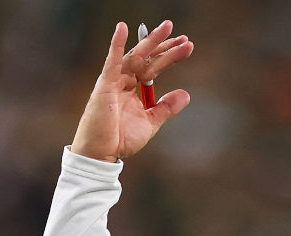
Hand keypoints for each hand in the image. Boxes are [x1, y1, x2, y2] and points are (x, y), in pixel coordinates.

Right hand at [72, 21, 194, 161]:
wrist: (103, 153)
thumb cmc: (121, 138)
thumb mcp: (151, 122)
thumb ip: (166, 107)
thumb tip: (186, 94)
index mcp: (133, 88)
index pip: (154, 66)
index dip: (170, 56)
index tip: (187, 47)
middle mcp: (124, 80)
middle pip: (147, 58)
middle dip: (166, 46)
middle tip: (184, 38)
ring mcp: (114, 81)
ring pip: (135, 56)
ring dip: (151, 41)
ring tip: (167, 28)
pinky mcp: (105, 85)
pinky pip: (112, 62)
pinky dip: (116, 45)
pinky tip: (122, 28)